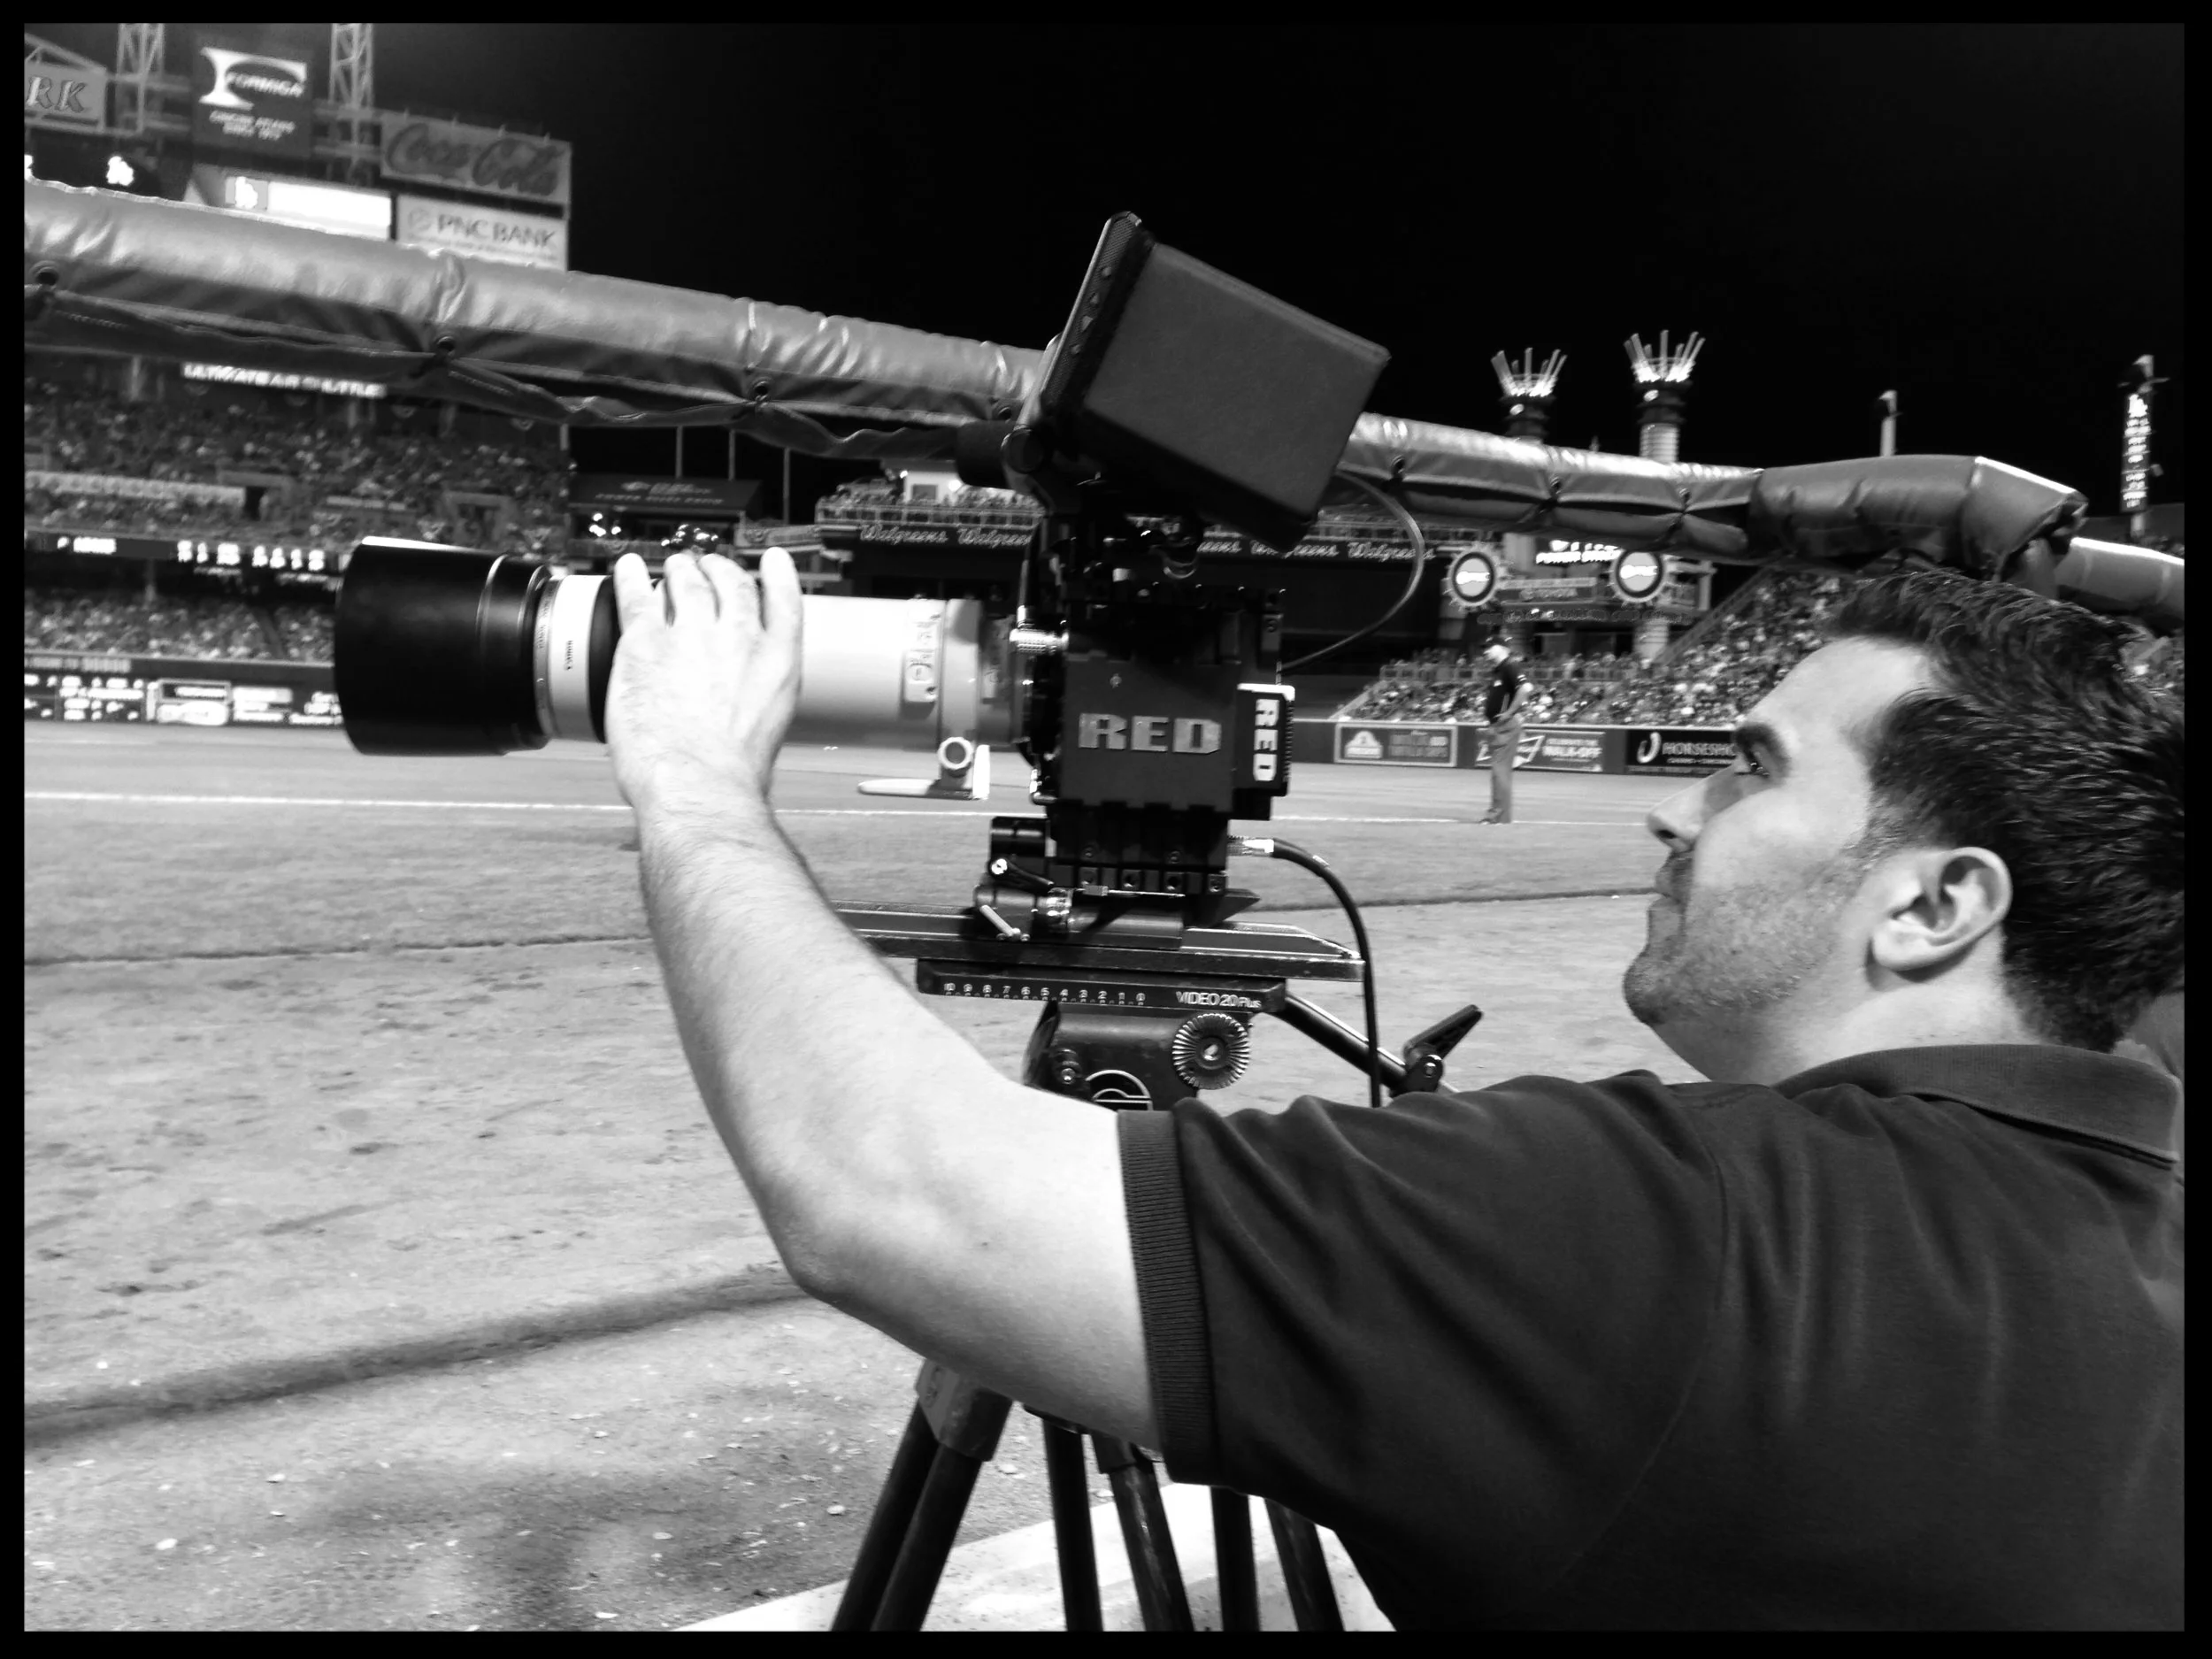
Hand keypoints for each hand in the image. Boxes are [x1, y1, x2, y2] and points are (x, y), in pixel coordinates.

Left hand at [605, 548, 801, 811]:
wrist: (700, 784)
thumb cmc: (734, 774)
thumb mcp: (771, 728)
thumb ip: (759, 699)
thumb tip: (743, 707)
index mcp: (777, 662)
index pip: (783, 600)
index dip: (777, 574)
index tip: (772, 561)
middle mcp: (739, 638)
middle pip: (731, 584)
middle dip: (719, 571)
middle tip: (708, 569)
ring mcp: (691, 635)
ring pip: (685, 583)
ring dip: (679, 571)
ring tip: (673, 569)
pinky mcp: (644, 643)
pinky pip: (636, 596)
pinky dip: (630, 577)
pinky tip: (627, 568)